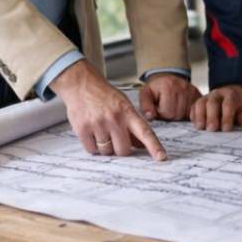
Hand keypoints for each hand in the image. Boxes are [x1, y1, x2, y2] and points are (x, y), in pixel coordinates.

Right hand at [50, 61, 166, 160]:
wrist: (80, 84)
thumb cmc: (103, 94)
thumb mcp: (123, 104)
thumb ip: (132, 125)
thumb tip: (141, 146)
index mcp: (127, 112)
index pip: (145, 132)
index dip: (154, 146)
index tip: (161, 157)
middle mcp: (114, 118)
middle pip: (123, 150)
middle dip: (120, 148)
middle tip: (115, 138)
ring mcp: (98, 124)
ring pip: (107, 151)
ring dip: (105, 147)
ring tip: (101, 131)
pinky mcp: (83, 129)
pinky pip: (92, 150)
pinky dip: (92, 146)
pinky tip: (91, 133)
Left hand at [139, 73, 200, 120]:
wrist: (166, 79)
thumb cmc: (156, 88)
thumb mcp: (145, 93)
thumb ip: (145, 105)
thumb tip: (149, 117)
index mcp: (168, 85)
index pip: (166, 112)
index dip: (160, 113)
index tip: (158, 107)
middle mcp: (182, 87)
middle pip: (177, 115)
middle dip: (169, 115)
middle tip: (165, 108)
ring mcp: (192, 91)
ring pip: (185, 115)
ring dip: (178, 115)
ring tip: (172, 107)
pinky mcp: (198, 96)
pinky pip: (193, 112)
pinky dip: (186, 114)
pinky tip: (180, 108)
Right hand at [189, 84, 241, 130]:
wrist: (235, 93)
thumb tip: (239, 121)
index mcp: (231, 95)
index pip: (228, 104)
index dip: (226, 117)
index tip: (226, 129)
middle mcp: (217, 94)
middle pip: (211, 103)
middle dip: (211, 117)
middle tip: (212, 129)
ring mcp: (207, 97)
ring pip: (200, 103)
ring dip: (199, 116)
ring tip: (201, 127)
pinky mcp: (200, 102)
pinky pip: (193, 107)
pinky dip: (193, 115)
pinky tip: (196, 125)